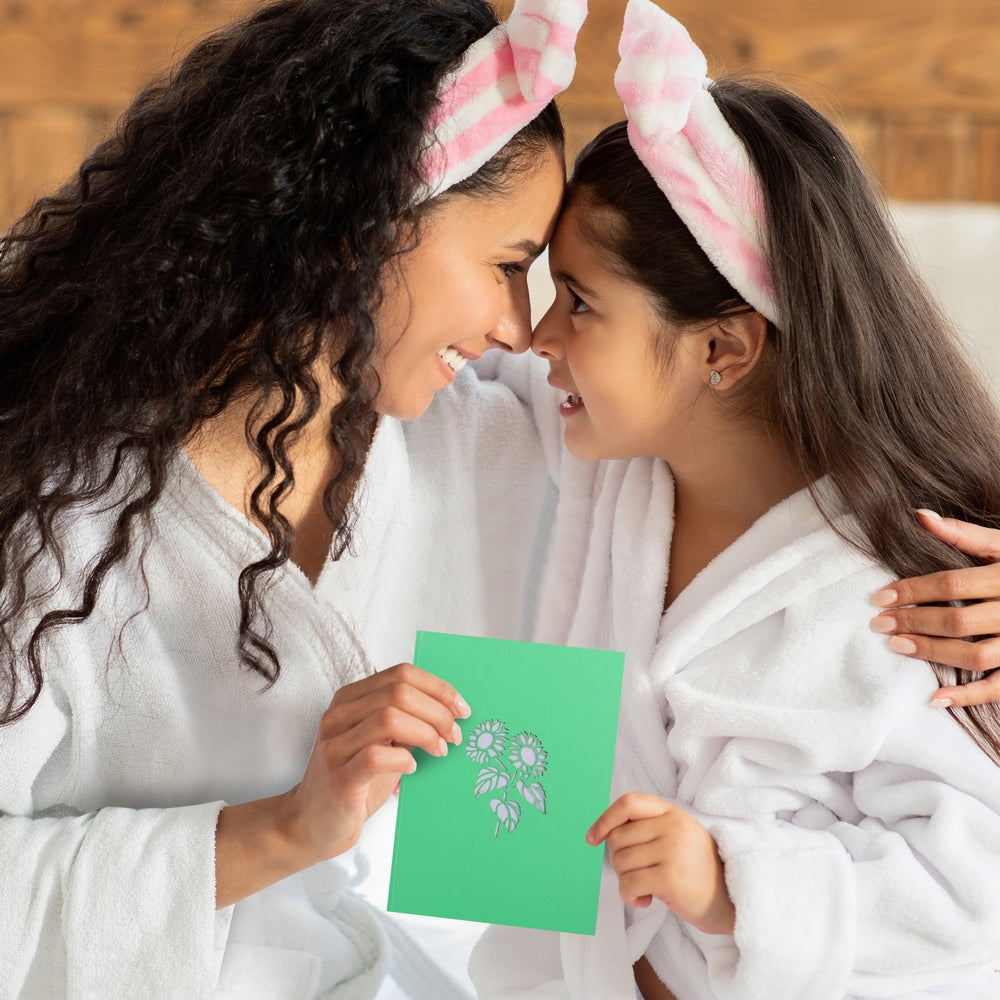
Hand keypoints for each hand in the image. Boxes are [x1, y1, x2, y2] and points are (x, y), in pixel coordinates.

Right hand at [286, 662, 468, 860]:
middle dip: (438, 711)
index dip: (438, 688)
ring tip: (439, 750)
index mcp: (351, 699)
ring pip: (389, 717)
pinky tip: (411, 768)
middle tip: (454, 734)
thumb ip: (405, 722)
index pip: (401, 674)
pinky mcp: (339, 777)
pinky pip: (376, 756)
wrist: (311, 823)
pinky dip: (403, 759)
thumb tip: (450, 712)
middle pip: (399, 692)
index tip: (461, 709)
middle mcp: (339, 715)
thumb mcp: (381, 743)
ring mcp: (335, 745)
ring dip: (426, 733)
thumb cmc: (353, 781)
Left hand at [586, 793, 734, 935]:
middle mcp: (673, 826)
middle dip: (618, 860)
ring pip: (620, 862)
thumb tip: (606, 831)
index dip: (605, 819)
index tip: (593, 837)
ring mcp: (672, 851)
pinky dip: (629, 896)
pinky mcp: (669, 878)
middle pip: (618, 837)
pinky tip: (646, 899)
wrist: (729, 900)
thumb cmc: (696, 869)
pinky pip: (628, 884)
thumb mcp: (678, 834)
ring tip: (646, 887)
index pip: (628, 803)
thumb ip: (649, 826)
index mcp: (672, 811)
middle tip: (637, 873)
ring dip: (625, 881)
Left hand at [869, 510, 999, 707]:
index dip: (913, 590)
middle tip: (879, 624)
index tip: (879, 597)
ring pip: (977, 654)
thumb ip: (963, 534)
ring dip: (934, 653)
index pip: (953, 584)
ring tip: (898, 647)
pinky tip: (935, 698)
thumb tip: (919, 516)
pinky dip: (969, 696)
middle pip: (959, 621)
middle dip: (914, 623)